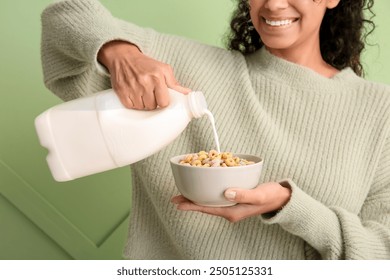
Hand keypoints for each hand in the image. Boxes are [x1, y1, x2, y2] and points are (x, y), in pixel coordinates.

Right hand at [98, 40, 190, 108]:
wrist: (123, 56)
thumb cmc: (146, 64)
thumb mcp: (163, 69)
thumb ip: (175, 83)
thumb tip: (187, 93)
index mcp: (157, 77)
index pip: (164, 102)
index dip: (162, 101)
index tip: (160, 97)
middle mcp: (144, 83)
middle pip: (152, 106)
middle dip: (152, 102)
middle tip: (149, 93)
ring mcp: (132, 88)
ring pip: (142, 108)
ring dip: (142, 103)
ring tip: (141, 93)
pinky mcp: (121, 91)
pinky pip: (130, 106)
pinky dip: (132, 103)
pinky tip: (133, 95)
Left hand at [171, 182, 290, 221]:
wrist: (281, 198)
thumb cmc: (271, 196)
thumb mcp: (259, 195)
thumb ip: (243, 194)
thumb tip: (226, 192)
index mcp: (233, 212)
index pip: (207, 209)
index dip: (192, 206)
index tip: (178, 203)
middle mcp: (229, 211)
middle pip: (205, 207)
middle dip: (190, 202)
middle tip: (174, 198)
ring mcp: (231, 206)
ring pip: (209, 202)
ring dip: (197, 198)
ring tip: (184, 193)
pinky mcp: (234, 199)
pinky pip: (216, 198)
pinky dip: (207, 193)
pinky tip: (202, 188)